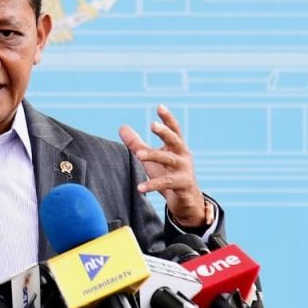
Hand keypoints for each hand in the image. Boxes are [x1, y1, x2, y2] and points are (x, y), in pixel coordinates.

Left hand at [118, 105, 205, 227]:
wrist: (186, 201)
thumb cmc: (168, 175)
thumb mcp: (152, 158)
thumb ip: (137, 144)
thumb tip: (122, 127)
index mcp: (177, 147)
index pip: (174, 129)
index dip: (167, 118)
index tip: (159, 106)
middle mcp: (183, 155)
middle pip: (175, 140)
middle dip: (164, 132)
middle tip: (152, 125)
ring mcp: (185, 170)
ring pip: (169, 160)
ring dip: (154, 155)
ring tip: (139, 154)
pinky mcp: (183, 185)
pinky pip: (167, 183)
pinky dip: (152, 184)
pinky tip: (140, 188)